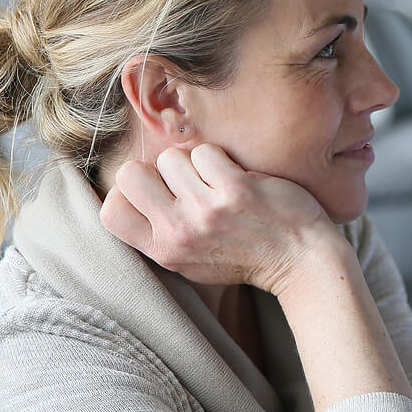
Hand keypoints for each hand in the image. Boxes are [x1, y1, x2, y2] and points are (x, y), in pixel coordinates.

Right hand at [100, 143, 344, 294]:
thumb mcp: (192, 261)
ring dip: (195, 163)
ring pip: (172, 157)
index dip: (128, 194)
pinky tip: (239, 178)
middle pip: (130, 173)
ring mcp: (206, 210)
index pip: (110, 211)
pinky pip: (206, 150)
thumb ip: (161, 233)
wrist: (301, 261)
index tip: (155, 193)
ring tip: (219, 183)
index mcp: (164, 251)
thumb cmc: (246, 256)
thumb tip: (130, 194)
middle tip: (186, 181)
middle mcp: (179, 232)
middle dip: (156, 169)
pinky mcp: (236, 189)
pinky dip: (222, 158)